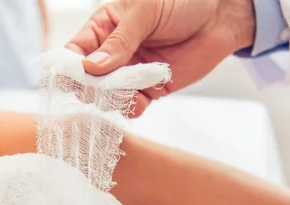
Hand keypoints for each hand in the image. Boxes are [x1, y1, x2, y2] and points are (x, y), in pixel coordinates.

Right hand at [66, 0, 255, 115]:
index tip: (69, 79)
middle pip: (87, 79)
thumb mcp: (146, 12)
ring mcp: (130, 73)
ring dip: (113, 98)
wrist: (221, 16)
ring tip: (128, 90)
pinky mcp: (150, 89)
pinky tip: (141, 100)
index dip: (68, 66)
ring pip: (107, 97)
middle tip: (100, 87)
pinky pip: (132, 106)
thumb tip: (91, 67)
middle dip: (90, 87)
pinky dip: (133, 108)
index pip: (75, 51)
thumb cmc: (182, 2)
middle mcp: (113, 54)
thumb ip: (120, 41)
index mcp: (104, 28)